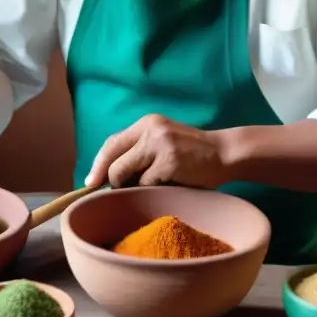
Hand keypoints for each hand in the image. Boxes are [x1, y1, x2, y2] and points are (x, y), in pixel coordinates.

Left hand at [84, 114, 232, 189]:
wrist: (226, 153)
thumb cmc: (192, 154)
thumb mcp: (162, 143)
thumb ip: (138, 151)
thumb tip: (106, 175)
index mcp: (145, 123)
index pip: (111, 143)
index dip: (98, 164)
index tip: (90, 182)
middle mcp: (150, 129)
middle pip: (113, 160)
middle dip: (110, 180)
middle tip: (116, 193)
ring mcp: (160, 144)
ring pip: (125, 173)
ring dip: (132, 186)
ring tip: (150, 187)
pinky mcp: (170, 161)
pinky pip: (146, 184)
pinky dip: (152, 190)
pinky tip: (167, 187)